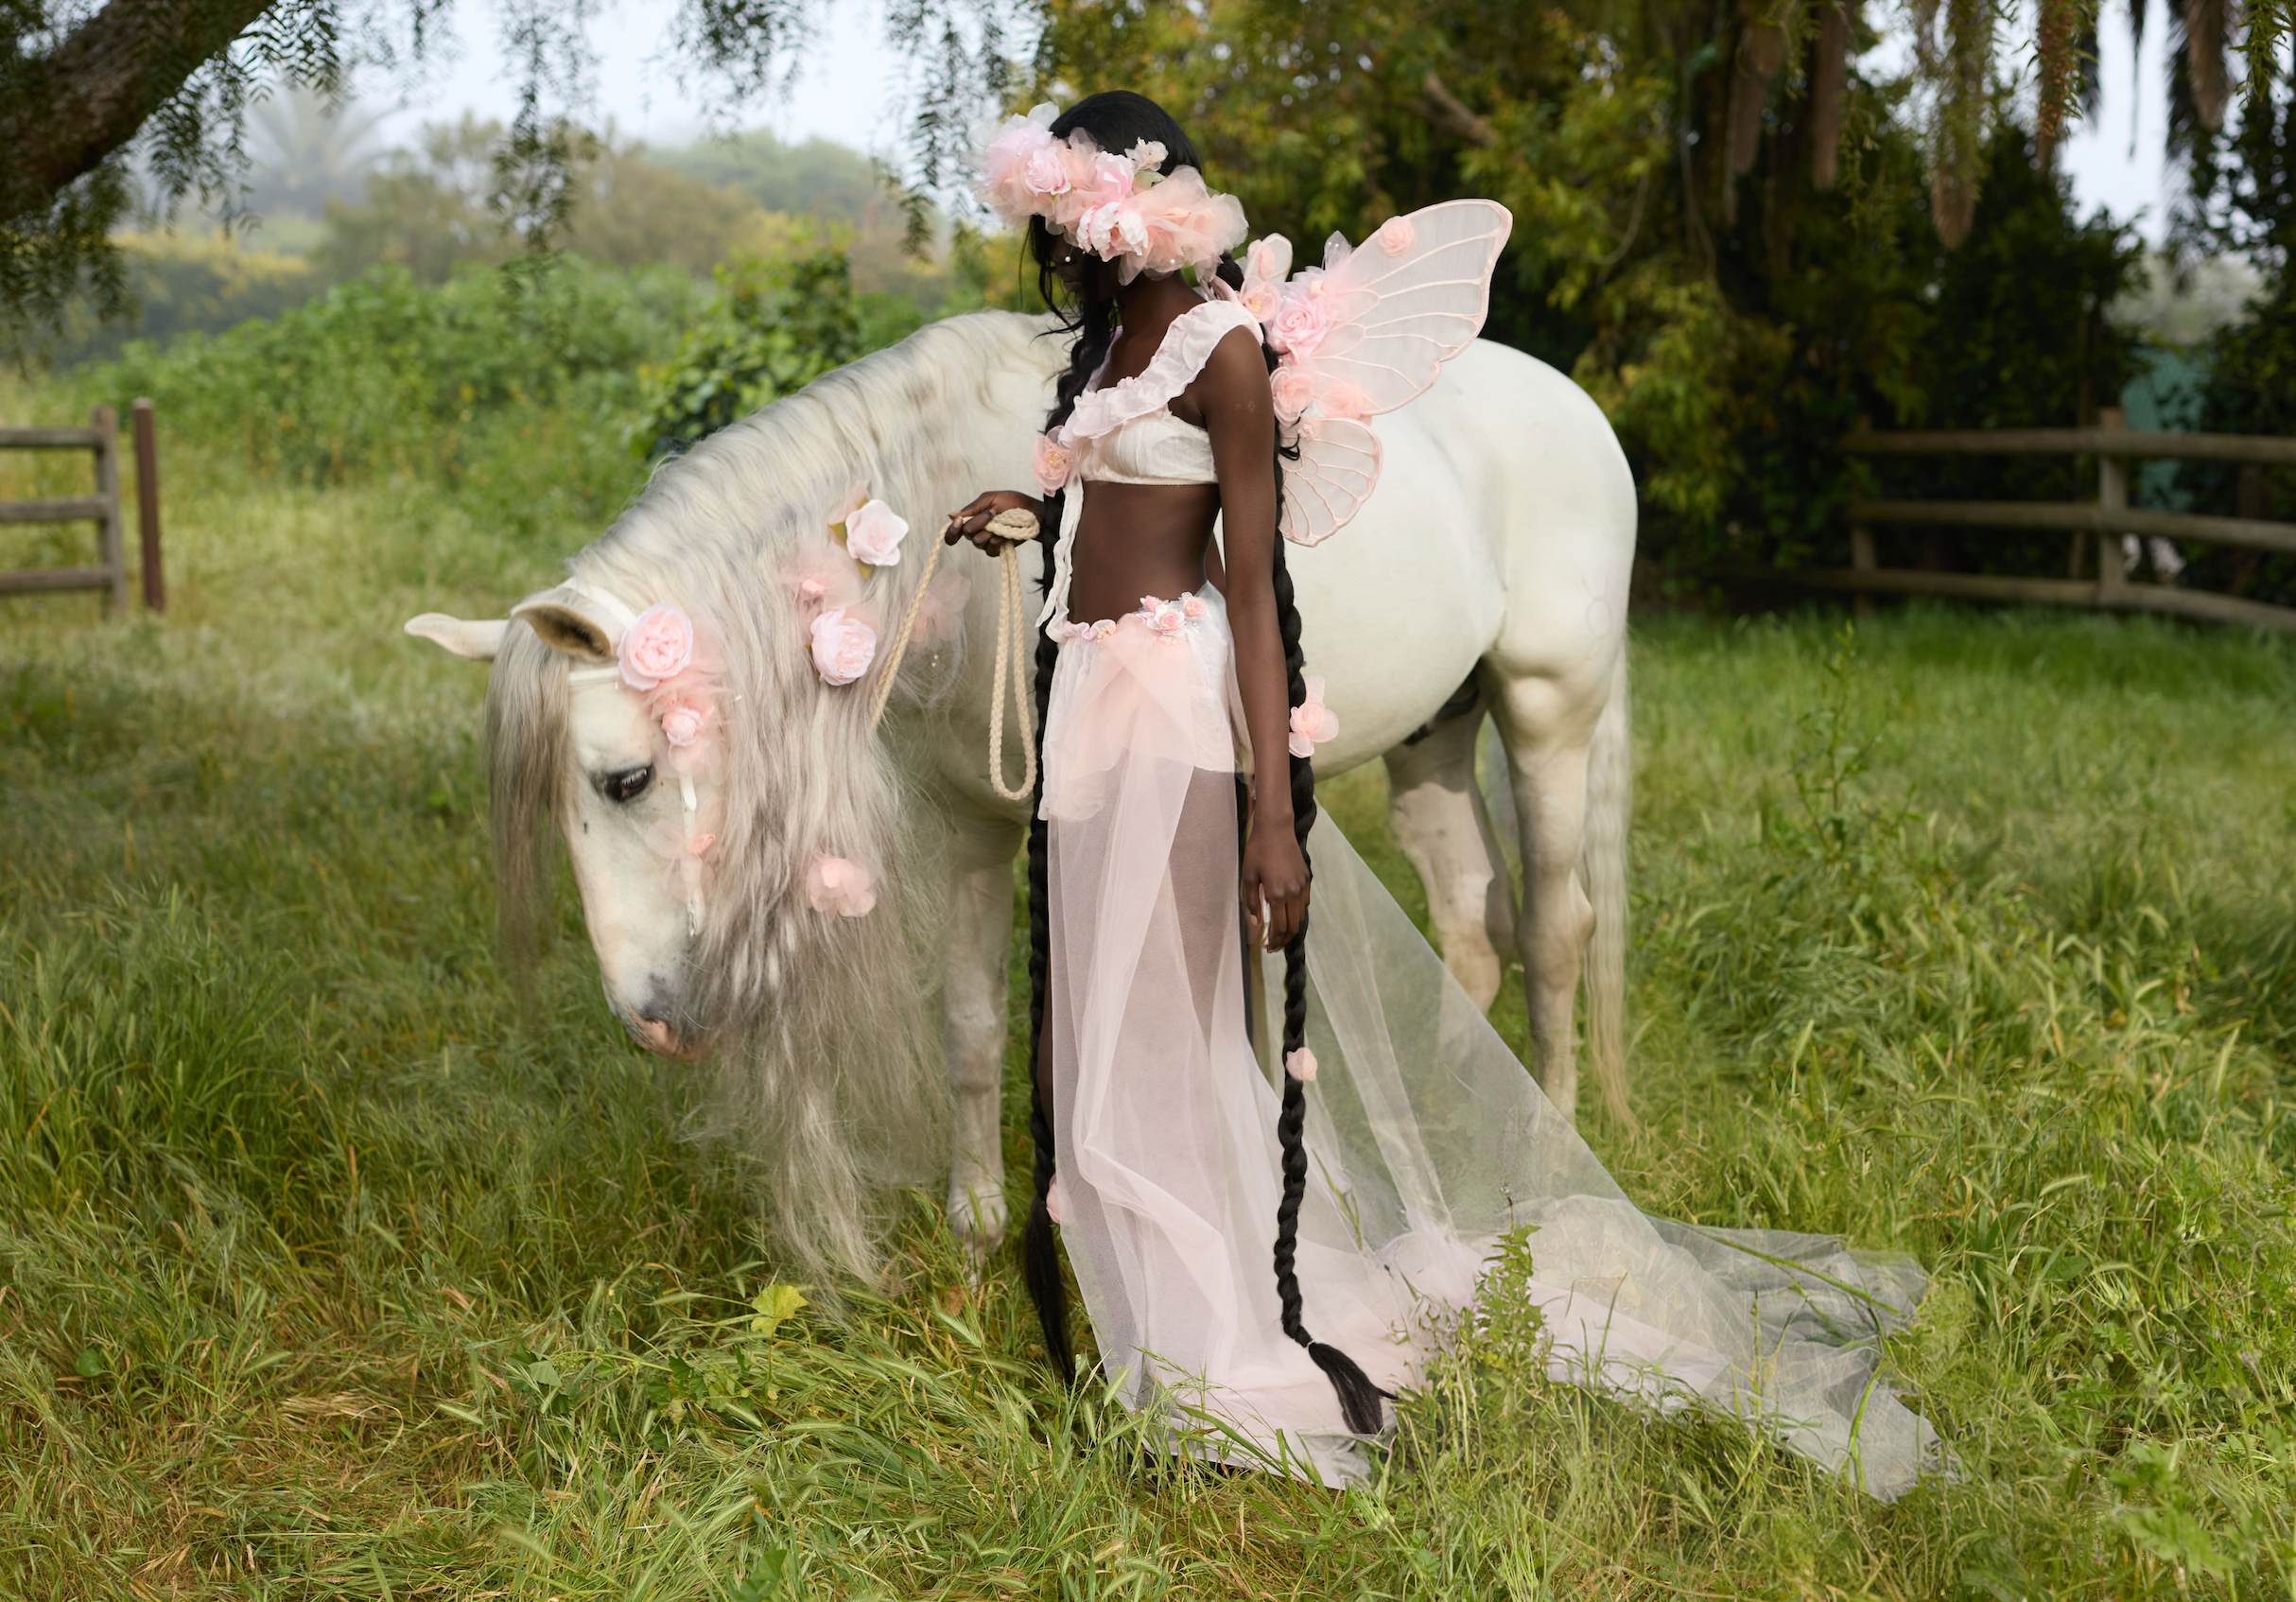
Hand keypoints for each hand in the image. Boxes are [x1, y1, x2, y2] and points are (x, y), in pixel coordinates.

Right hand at [944, 490, 1045, 554]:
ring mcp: (986, 542)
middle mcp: (976, 532)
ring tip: (1002, 523)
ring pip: (978, 542)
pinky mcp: (997, 549)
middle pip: (967, 534)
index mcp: (971, 519)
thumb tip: (950, 515)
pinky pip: (991, 549)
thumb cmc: (1012, 502)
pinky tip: (1006, 534)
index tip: (960, 521)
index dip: (952, 530)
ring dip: (991, 531)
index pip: (953, 532)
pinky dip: (999, 540)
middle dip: (979, 523)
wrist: (1032, 512)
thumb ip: (972, 508)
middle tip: (993, 514)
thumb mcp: (990, 499)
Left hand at [1241, 819, 1309, 950]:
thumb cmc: (1257, 851)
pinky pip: (1304, 902)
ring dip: (1291, 928)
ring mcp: (1302, 885)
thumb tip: (1256, 924)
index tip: (1268, 948)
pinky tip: (1287, 913)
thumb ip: (1252, 902)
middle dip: (1284, 940)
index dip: (1275, 941)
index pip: (1279, 927)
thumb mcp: (1249, 877)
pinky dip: (1297, 912)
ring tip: (1280, 933)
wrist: (1276, 829)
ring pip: (1301, 916)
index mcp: (1277, 894)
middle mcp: (1293, 892)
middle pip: (1293, 926)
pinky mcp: (1306, 878)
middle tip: (1274, 946)